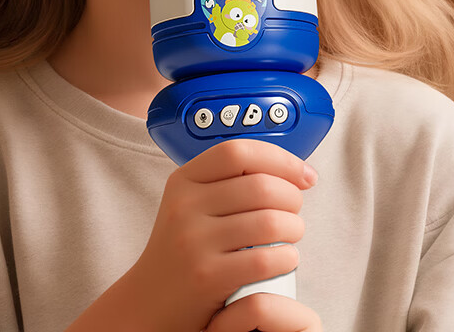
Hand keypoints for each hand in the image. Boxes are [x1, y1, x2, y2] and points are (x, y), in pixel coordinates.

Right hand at [125, 138, 317, 331]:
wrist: (150, 301)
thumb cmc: (183, 249)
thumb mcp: (191, 205)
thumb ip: (227, 182)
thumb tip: (289, 170)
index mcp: (184, 181)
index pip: (237, 152)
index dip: (279, 158)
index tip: (303, 173)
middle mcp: (185, 206)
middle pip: (260, 186)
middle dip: (293, 197)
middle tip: (295, 210)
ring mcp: (194, 241)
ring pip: (269, 221)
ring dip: (294, 228)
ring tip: (291, 234)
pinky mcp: (207, 277)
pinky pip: (265, 259)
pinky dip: (286, 258)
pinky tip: (284, 258)